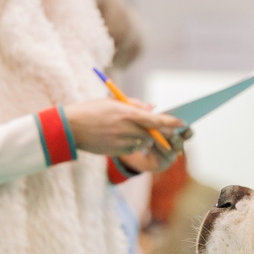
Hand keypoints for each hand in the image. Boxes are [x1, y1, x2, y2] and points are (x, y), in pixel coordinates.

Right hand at [63, 96, 186, 170]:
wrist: (70, 127)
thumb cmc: (92, 110)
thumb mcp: (113, 102)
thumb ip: (135, 105)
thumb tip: (153, 108)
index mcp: (128, 114)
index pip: (157, 120)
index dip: (172, 123)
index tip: (183, 123)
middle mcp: (127, 129)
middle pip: (153, 135)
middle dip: (158, 133)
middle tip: (159, 130)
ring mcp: (122, 142)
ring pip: (143, 143)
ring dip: (143, 138)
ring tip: (127, 130)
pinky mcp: (117, 151)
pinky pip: (132, 149)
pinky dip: (131, 144)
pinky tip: (117, 137)